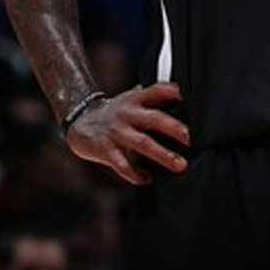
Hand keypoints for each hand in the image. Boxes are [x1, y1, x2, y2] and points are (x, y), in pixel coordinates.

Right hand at [65, 82, 190, 185]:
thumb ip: (153, 99)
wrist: (81, 121)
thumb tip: (181, 98)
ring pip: (143, 143)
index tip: (184, 98)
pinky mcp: (106, 150)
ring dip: (163, 154)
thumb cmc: (116, 113)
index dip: (170, 92)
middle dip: (172, 128)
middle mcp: (127, 114)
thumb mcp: (132, 99)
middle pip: (153, 118)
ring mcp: (117, 132)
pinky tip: (147, 179)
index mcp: (135, 100)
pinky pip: (123, 164)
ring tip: (180, 164)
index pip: (154, 90)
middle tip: (188, 138)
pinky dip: (136, 174)